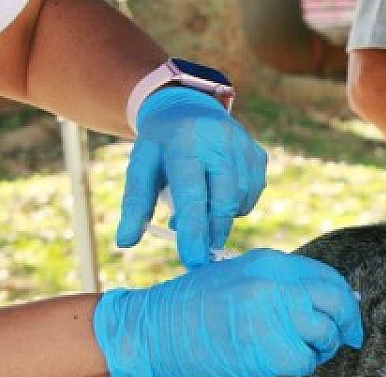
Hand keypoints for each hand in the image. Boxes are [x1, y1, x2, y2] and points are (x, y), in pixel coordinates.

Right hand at [93, 249, 363, 376]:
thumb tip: (327, 301)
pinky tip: (280, 362)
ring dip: (319, 349)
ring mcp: (272, 314)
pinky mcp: (267, 347)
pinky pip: (305, 360)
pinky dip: (300, 365)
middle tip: (347, 340)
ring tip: (297, 352)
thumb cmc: (189, 308)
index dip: (345, 299)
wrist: (150, 330)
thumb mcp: (236, 278)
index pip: (326, 277)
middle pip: (336, 302)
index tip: (349, 316)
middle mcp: (275, 283)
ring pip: (325, 334)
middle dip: (347, 324)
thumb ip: (278, 285)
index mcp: (269, 262)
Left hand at [118, 87, 268, 267]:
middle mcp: (220, 141)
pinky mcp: (259, 154)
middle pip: (223, 201)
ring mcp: (244, 146)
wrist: (190, 107)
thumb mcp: (141, 166)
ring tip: (201, 211)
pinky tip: (219, 196)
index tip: (193, 260)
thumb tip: (125, 242)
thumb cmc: (161, 146)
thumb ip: (135, 204)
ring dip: (222, 218)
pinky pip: (252, 194)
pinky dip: (236, 206)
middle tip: (200, 253)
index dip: (194, 230)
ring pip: (240, 201)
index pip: (193, 194)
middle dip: (212, 232)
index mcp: (185, 143)